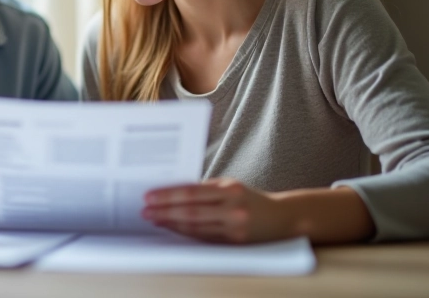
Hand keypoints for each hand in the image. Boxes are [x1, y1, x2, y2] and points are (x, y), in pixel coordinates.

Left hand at [142, 178, 294, 243]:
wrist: (283, 218)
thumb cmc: (251, 198)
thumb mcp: (231, 186)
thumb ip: (206, 189)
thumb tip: (173, 192)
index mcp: (231, 189)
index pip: (192, 192)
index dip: (168, 195)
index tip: (149, 196)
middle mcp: (233, 208)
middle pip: (191, 211)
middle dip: (165, 211)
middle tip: (145, 211)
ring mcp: (235, 227)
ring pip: (196, 227)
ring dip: (172, 224)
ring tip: (154, 220)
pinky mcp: (235, 243)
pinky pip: (204, 238)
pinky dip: (186, 233)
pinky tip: (173, 228)